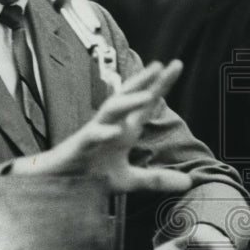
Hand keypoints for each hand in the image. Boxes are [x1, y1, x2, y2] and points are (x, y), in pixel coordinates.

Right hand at [9, 60, 191, 193]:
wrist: (60, 183)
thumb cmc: (92, 174)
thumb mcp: (130, 180)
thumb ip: (157, 179)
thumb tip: (189, 182)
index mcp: (124, 130)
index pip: (145, 104)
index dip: (160, 85)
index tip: (176, 65)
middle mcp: (111, 126)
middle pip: (129, 97)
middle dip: (144, 81)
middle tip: (162, 66)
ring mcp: (95, 133)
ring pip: (110, 111)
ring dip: (128, 102)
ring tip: (147, 95)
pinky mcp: (80, 147)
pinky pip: (91, 137)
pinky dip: (102, 134)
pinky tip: (113, 132)